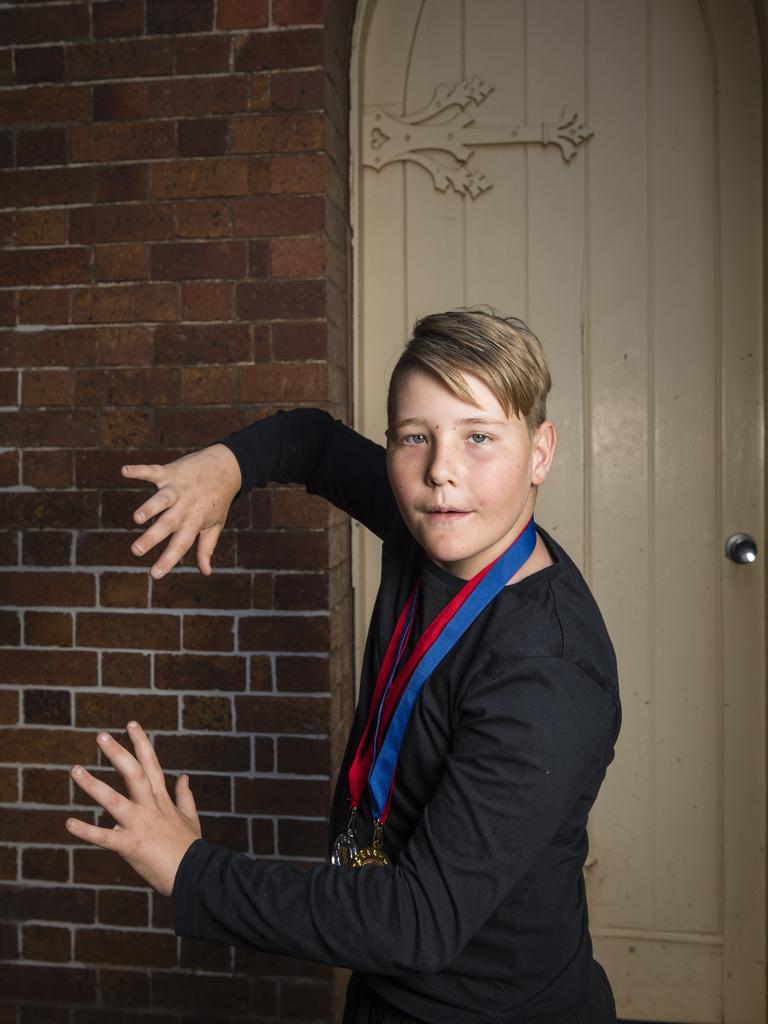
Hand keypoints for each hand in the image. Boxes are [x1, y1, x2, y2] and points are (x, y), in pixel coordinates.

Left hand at [66, 722, 201, 896]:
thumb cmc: (191, 848)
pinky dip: (86, 830)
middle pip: (134, 773)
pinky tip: (68, 822)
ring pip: (115, 800)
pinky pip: (104, 837)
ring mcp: (140, 825)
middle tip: (101, 736)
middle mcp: (150, 807)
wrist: (195, 874)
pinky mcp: (131, 845)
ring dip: (93, 785)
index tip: (131, 723)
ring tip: (75, 770)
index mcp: (162, 799)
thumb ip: (185, 796)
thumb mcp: (191, 818)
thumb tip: (184, 776)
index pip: (151, 764)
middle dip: (117, 753)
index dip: (141, 742)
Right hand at [122, 443, 241, 578]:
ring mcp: (178, 488)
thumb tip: (206, 572)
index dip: (169, 559)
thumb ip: (207, 548)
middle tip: (136, 550)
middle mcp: (186, 506)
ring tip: (137, 518)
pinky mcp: (170, 472)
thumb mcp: (216, 524)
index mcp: (195, 521)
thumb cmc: (218, 499)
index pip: (181, 544)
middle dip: (152, 537)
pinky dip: (139, 470)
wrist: (227, 465)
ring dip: (150, 507)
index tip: (154, 574)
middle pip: (168, 523)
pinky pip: (153, 471)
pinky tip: (125, 471)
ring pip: (163, 499)